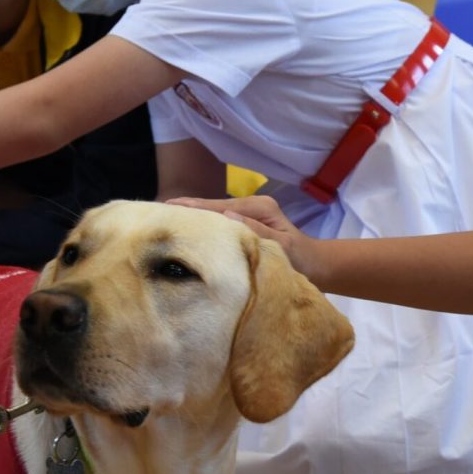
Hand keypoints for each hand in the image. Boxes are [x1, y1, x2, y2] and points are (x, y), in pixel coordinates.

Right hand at [168, 194, 319, 277]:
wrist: (317, 268)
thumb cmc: (302, 260)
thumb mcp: (281, 247)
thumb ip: (255, 231)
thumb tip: (226, 215)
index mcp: (259, 207)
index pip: (218, 205)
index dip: (193, 207)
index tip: (167, 206)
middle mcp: (252, 206)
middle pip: (212, 206)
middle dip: (187, 209)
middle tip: (155, 212)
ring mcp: (248, 215)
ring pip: (214, 214)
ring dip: (193, 218)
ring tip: (163, 219)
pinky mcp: (246, 225)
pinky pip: (220, 224)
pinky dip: (204, 226)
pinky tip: (185, 230)